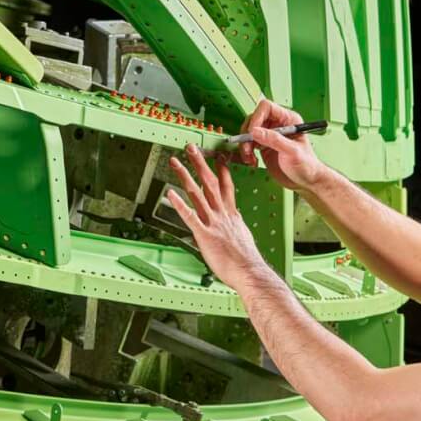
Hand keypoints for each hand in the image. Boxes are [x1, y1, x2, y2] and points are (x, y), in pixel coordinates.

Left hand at [166, 144, 267, 291]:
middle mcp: (222, 214)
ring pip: (198, 194)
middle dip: (200, 163)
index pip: (226, 186)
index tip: (218, 156)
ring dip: (185, 176)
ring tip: (175, 162)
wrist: (250, 272)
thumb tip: (233, 222)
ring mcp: (213, 223)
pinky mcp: (204, 235)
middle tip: (191, 148)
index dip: (222, 169)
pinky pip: (190, 216)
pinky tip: (170, 193)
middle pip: (210, 182)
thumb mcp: (242, 237)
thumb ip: (234, 226)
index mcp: (231, 215)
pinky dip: (179, 204)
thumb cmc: (246, 261)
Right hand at [232, 98, 325, 193]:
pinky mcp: (264, 146)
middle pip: (254, 119)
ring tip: (249, 156)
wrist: (306, 182)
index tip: (252, 131)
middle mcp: (278, 125)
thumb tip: (255, 131)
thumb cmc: (307, 166)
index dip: (257, 117)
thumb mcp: (292, 152)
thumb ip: (274, 140)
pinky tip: (252, 160)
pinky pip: (249, 143)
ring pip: (249, 131)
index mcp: (288, 120)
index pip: (267, 108)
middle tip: (248, 147)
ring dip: (245, 144)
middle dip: (248, 133)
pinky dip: (246, 151)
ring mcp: (270, 135)